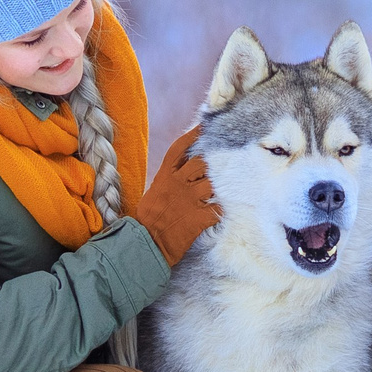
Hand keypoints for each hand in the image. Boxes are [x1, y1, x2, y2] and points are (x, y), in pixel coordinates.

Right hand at [131, 126, 218, 265]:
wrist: (145, 244)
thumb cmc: (146, 221)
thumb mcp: (153, 194)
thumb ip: (168, 182)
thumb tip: (181, 175)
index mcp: (165, 177)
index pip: (180, 149)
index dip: (193, 136)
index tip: (205, 127)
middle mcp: (178, 184)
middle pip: (202, 163)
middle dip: (213, 165)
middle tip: (221, 168)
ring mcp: (189, 200)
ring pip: (213, 184)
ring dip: (221, 187)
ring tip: (226, 190)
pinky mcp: (199, 218)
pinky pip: (218, 209)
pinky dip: (222, 210)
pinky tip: (222, 212)